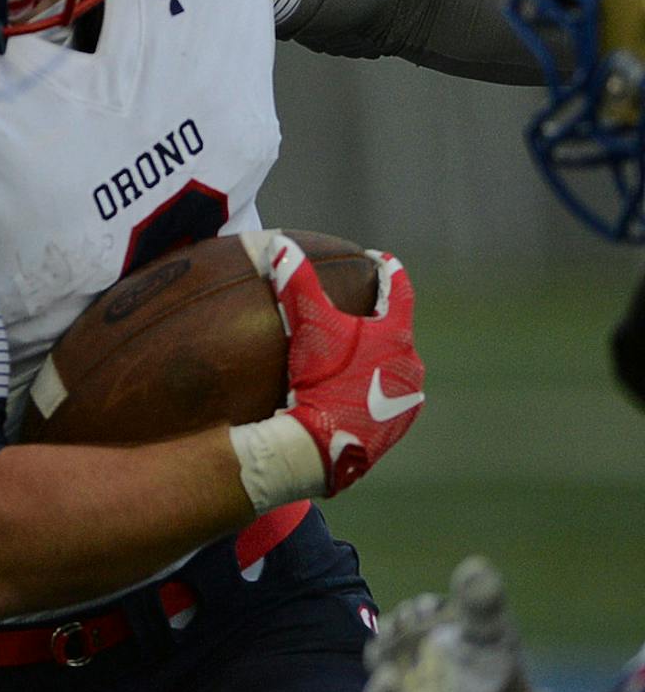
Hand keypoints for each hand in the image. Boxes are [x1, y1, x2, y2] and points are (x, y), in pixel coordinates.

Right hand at [257, 232, 424, 494]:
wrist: (324, 446)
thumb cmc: (320, 381)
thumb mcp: (307, 326)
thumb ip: (297, 282)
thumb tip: (281, 245)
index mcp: (396, 336)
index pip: (399, 291)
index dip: (389, 271)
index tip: (380, 259)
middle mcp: (411, 366)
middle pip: (398, 332)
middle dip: (380, 321)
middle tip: (357, 314)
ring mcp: (408, 399)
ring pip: (395, 367)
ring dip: (378, 359)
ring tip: (353, 358)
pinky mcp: (399, 427)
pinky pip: (389, 399)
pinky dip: (373, 390)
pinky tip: (351, 395)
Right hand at [361, 557, 573, 691]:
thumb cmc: (495, 677)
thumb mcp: (493, 639)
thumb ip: (481, 606)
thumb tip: (476, 566)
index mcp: (414, 646)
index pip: (397, 627)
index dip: (407, 618)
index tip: (428, 610)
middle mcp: (400, 677)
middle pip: (380, 660)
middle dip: (388, 648)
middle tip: (404, 635)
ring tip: (392, 679)